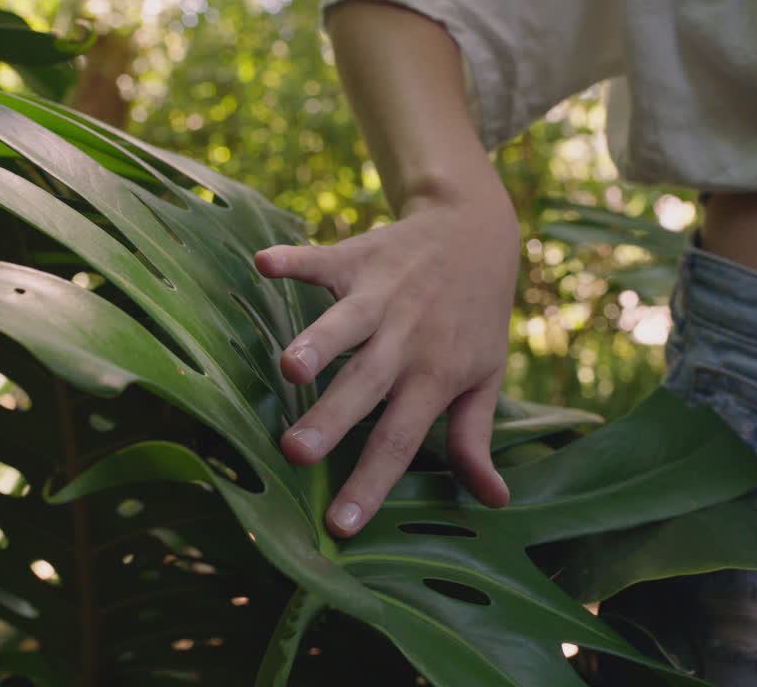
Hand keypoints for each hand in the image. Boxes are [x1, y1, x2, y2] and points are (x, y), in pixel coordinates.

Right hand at [255, 187, 519, 537]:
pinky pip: (321, 259)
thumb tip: (493, 501)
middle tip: (294, 453)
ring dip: (317, 342)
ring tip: (287, 369)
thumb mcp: (485, 377)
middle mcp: (407, 338)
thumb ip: (475, 439)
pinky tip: (263, 264)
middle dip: (331, 419)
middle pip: (365, 385)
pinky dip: (293, 260)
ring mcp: (380, 296)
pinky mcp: (357, 258)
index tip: (340, 525)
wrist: (475, 231)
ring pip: (345, 324)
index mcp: (435, 376)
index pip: (400, 440)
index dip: (371, 483)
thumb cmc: (475, 317)